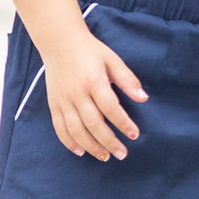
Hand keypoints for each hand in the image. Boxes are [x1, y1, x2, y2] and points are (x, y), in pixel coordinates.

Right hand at [42, 29, 148, 160]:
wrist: (59, 42)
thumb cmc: (90, 51)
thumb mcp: (113, 60)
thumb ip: (128, 80)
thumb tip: (144, 98)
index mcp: (93, 81)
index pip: (111, 108)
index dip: (123, 123)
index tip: (134, 135)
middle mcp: (77, 93)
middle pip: (93, 123)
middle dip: (109, 141)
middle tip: (122, 153)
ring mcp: (63, 100)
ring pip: (76, 130)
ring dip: (91, 146)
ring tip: (105, 156)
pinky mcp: (54, 104)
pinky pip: (59, 128)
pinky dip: (69, 142)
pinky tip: (81, 151)